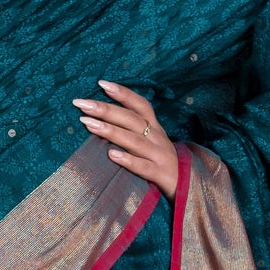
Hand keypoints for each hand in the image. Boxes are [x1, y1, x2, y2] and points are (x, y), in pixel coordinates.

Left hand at [72, 79, 178, 198]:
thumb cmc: (159, 161)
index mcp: (155, 127)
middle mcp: (158, 138)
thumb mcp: (151, 141)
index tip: (101, 83)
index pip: (139, 105)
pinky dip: (128, 160)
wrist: (187, 186)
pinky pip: (144, 167)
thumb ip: (132, 129)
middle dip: (106, 110)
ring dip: (111, 131)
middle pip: (132, 119)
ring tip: (88, 123)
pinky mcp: (160, 174)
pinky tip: (111, 155)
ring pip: (135, 141)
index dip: (123, 93)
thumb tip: (100, 117)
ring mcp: (160, 156)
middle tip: (82, 103)